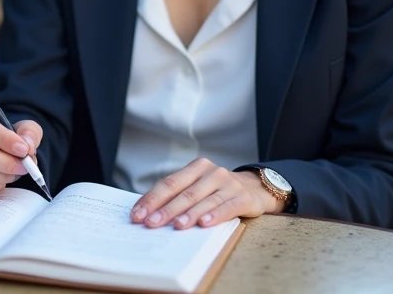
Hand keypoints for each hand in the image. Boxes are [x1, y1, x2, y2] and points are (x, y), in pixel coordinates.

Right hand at [0, 109, 41, 196]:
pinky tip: (0, 181)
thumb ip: (28, 133)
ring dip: (0, 176)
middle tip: (24, 167)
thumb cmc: (7, 138)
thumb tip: (27, 146)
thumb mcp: (22, 128)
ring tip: (13, 173)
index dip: (3, 139)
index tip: (23, 150)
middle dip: (5, 162)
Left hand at [130, 159, 282, 229]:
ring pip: (204, 200)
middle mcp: (211, 173)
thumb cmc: (217, 191)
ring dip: (189, 214)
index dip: (152, 199)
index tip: (137, 214)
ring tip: (176, 225)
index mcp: (196, 168)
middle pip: (184, 193)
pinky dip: (215, 215)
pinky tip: (204, 223)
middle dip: (165, 209)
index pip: (169, 183)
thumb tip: (149, 214)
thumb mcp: (199, 187)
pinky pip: (226, 207)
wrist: (255, 188)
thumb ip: (179, 196)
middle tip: (151, 223)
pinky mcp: (242, 197)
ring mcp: (228, 184)